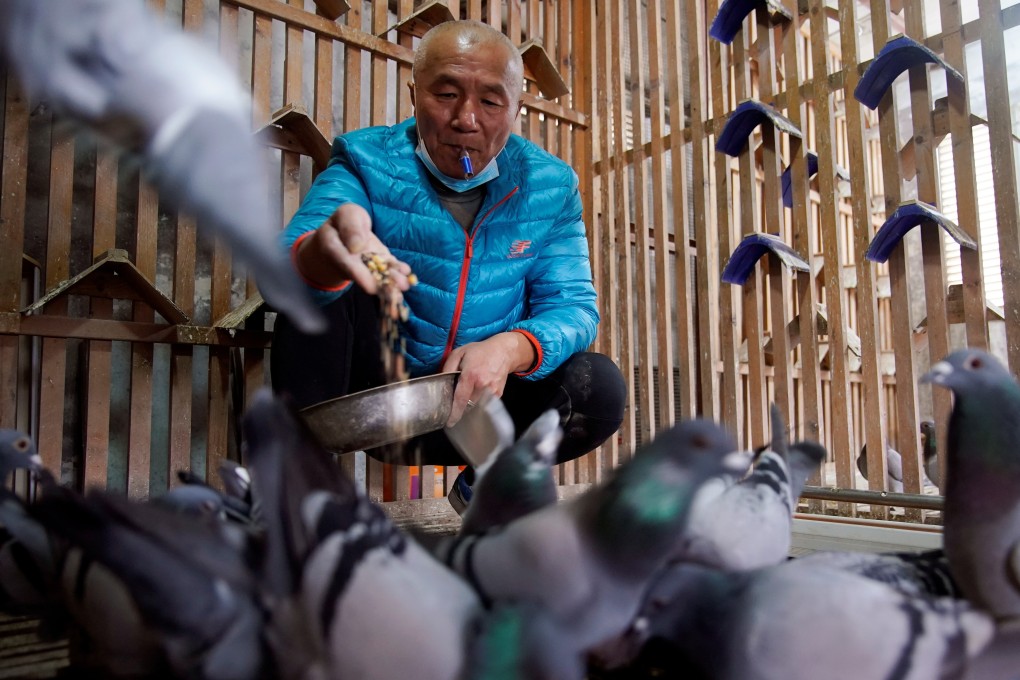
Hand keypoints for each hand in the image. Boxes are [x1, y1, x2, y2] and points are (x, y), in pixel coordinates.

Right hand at [296, 203, 412, 294]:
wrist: (345, 233)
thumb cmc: (346, 220)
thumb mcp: (347, 215)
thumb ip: (351, 226)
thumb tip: (357, 246)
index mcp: (332, 247)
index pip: (344, 261)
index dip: (358, 275)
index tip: (371, 287)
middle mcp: (349, 262)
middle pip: (362, 274)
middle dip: (378, 283)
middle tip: (391, 290)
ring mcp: (365, 266)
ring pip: (375, 275)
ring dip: (390, 281)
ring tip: (404, 285)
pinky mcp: (378, 266)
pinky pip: (386, 270)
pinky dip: (396, 273)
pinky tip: (407, 274)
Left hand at [442, 332, 535, 425]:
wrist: (503, 352)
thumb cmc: (480, 351)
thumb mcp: (459, 353)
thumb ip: (447, 367)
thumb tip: (441, 382)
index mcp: (471, 375)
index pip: (460, 399)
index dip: (454, 413)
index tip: (449, 422)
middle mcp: (482, 385)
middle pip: (468, 405)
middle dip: (460, 409)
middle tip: (452, 409)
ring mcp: (492, 391)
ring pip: (476, 407)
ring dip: (469, 407)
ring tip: (463, 404)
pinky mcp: (498, 394)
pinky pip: (484, 404)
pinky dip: (478, 404)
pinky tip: (475, 396)